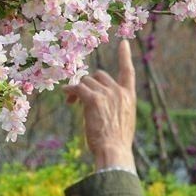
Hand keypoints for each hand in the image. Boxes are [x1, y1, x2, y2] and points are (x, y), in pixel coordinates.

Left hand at [63, 39, 135, 171]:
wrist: (114, 151)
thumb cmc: (116, 143)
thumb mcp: (123, 121)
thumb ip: (116, 107)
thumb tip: (100, 104)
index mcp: (129, 96)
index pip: (128, 71)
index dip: (125, 56)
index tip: (123, 43)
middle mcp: (119, 91)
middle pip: (99, 75)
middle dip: (88, 83)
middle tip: (79, 97)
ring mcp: (107, 94)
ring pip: (86, 82)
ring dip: (77, 91)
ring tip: (73, 103)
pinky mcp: (93, 99)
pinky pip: (77, 88)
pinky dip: (69, 91)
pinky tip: (66, 96)